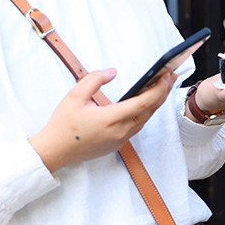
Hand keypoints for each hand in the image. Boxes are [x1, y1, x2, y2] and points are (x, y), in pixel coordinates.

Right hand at [30, 68, 175, 172]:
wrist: (54, 151)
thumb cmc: (63, 124)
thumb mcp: (75, 96)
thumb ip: (95, 79)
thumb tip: (113, 72)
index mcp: (111, 119)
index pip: (143, 103)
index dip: (158, 89)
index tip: (166, 76)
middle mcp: (120, 131)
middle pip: (149, 111)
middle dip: (162, 93)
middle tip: (170, 77)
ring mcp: (120, 140)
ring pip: (145, 120)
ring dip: (155, 103)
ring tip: (161, 87)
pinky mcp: (117, 144)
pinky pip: (137, 126)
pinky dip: (145, 113)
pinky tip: (145, 103)